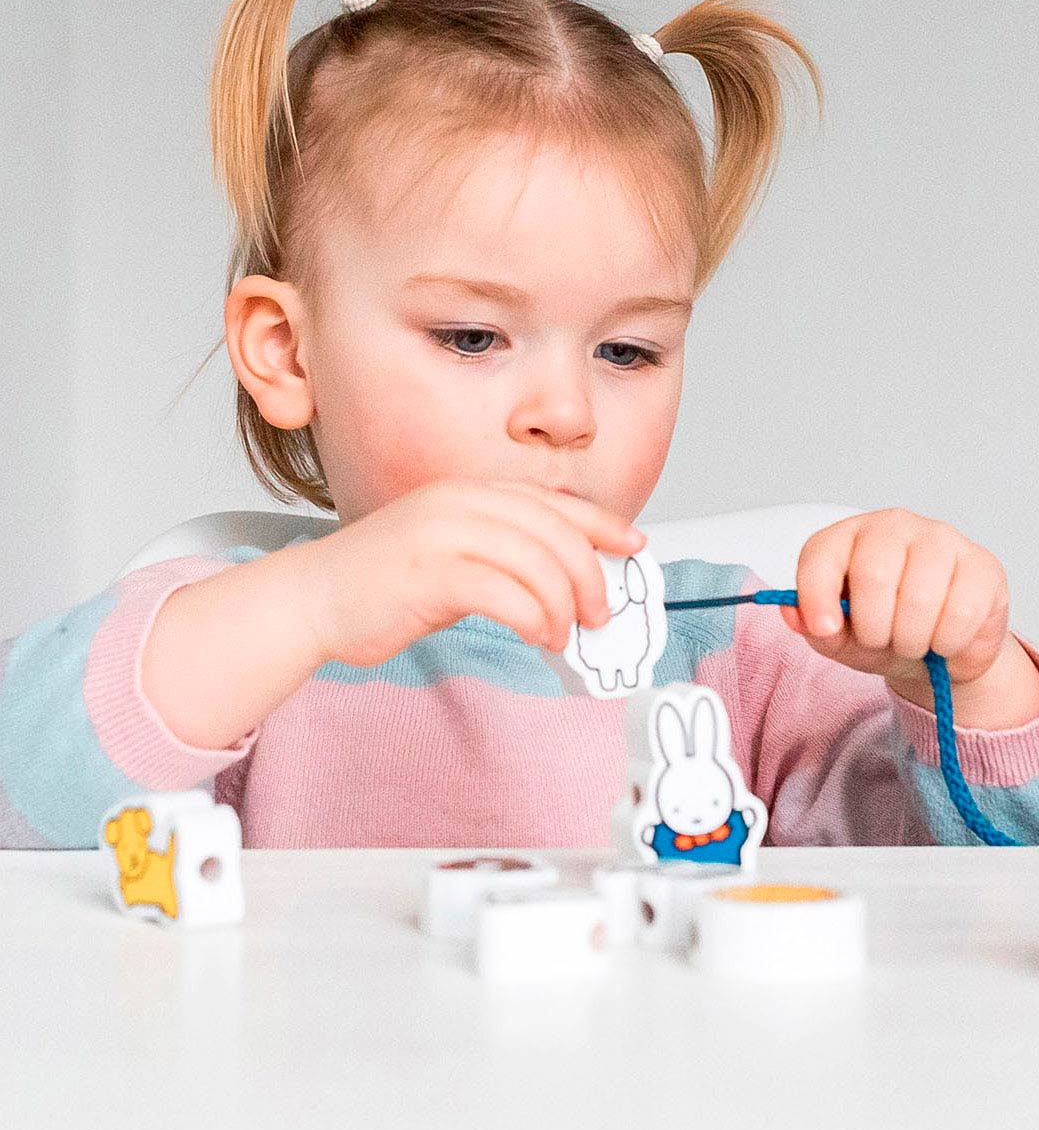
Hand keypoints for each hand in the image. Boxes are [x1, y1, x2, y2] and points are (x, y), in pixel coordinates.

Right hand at [299, 479, 646, 666]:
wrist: (313, 599)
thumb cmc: (385, 582)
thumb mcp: (452, 549)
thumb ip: (501, 551)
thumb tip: (566, 577)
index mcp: (469, 493)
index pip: (553, 503)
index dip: (602, 524)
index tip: (634, 545)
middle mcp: (460, 503)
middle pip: (555, 533)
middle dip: (590, 576)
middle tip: (600, 613)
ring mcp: (444, 534)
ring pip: (538, 563)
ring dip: (564, 605)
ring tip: (562, 633)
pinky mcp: (431, 574)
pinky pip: (507, 594)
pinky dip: (534, 619)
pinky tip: (536, 636)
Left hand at [779, 508, 1038, 728]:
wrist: (942, 650)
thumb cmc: (885, 633)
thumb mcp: (842, 638)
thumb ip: (814, 626)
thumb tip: (795, 614)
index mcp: (849, 537)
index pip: (822, 554)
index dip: (817, 595)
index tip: (825, 629)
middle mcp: (893, 525)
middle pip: (874, 574)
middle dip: (874, 628)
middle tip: (882, 642)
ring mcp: (941, 539)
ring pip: (920, 596)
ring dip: (911, 640)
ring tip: (913, 643)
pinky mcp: (981, 564)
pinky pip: (960, 611)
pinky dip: (947, 643)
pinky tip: (944, 640)